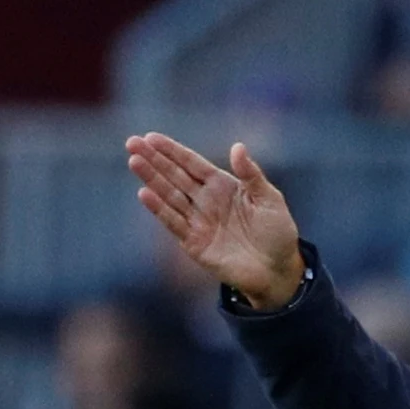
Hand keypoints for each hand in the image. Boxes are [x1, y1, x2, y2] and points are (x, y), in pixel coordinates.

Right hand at [126, 133, 304, 309]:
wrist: (277, 270)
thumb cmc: (277, 233)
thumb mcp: (270, 199)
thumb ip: (251, 175)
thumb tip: (237, 146)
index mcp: (223, 186)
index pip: (193, 164)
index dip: (172, 151)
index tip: (151, 137)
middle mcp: (206, 201)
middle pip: (175, 176)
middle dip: (154, 159)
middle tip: (132, 142)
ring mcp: (198, 221)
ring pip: (169, 196)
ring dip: (152, 179)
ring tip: (134, 161)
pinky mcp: (194, 243)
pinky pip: (174, 223)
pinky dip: (159, 209)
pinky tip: (145, 193)